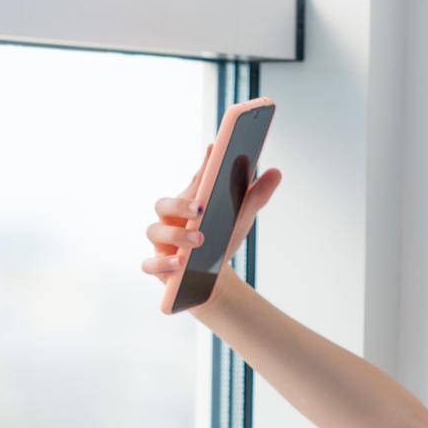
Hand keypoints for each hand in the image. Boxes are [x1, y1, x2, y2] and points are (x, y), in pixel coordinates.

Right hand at [143, 142, 282, 313]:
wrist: (211, 277)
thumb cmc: (220, 240)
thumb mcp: (240, 219)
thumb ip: (254, 196)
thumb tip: (276, 172)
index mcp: (187, 202)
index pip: (193, 182)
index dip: (202, 166)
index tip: (214, 150)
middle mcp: (169, 219)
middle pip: (163, 204)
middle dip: (180, 204)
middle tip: (201, 208)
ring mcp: (161, 243)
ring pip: (155, 232)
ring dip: (176, 234)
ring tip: (199, 239)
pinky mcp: (159, 267)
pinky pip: (151, 264)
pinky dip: (163, 264)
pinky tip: (180, 265)